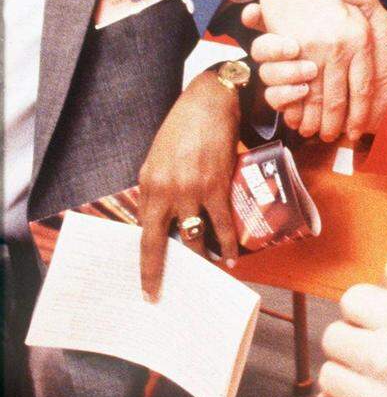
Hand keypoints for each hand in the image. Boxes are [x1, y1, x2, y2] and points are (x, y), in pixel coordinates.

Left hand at [137, 70, 240, 299]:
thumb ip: (157, 188)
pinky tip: (233, 256)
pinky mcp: (217, 185)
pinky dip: (229, 243)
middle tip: (159, 294)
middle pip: (159, 242)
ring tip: (209, 270)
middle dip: (158, 272)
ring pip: (195, 236)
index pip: (143, 232)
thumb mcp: (157, 158)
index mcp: (148, 184)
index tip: (145, 285)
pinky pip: (223, 223)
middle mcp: (165, 191)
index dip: (145, 261)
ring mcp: (191, 189)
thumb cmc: (183, 128)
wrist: (209, 103)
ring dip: (202, 256)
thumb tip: (161, 217)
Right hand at [244, 0, 386, 133]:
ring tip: (312, 133)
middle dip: (335, 123)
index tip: (358, 131)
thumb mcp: (364, 11)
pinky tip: (295, 118)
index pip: (365, 87)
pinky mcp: (295, 49)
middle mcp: (345, 44)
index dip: (361, 114)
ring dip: (314, 120)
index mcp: (363, 38)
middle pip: (340, 98)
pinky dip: (296, 106)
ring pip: (319, 96)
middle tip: (331, 138)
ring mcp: (319, 48)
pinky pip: (297, 85)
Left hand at [314, 284, 386, 396]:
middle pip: (332, 337)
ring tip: (369, 388)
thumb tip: (366, 315)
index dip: (358, 314)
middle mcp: (385, 356)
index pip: (351, 299)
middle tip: (367, 360)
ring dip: (344, 380)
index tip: (365, 327)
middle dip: (348, 346)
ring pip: (327, 374)